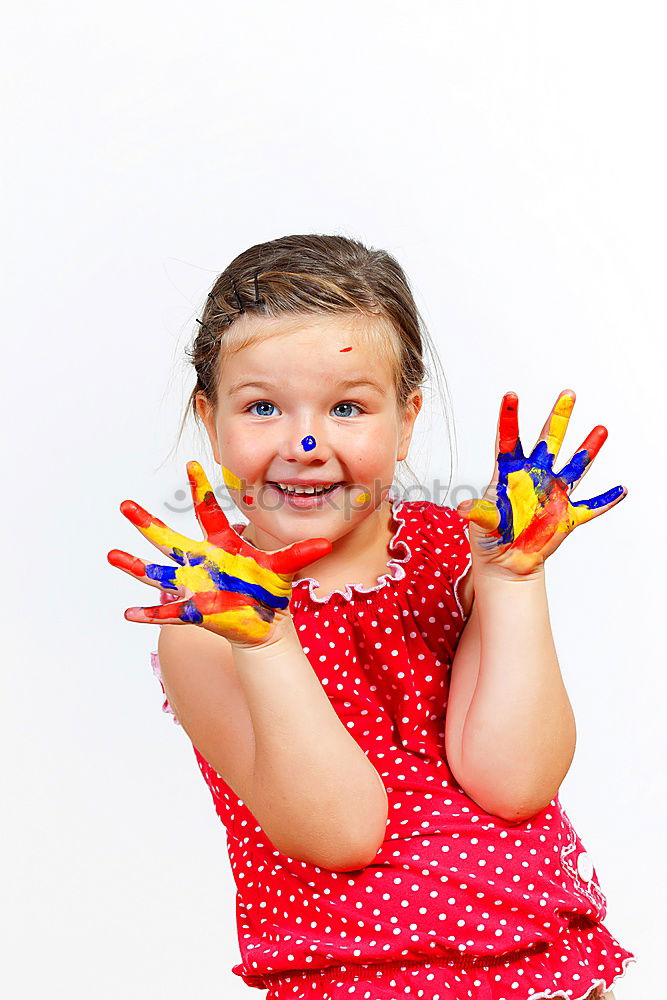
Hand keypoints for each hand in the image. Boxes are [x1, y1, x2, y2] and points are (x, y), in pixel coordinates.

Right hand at [107, 461, 331, 646]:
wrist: (265, 622)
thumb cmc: (270, 588)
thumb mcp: (284, 568)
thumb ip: (301, 554)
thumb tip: (324, 542)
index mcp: (222, 544)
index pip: (208, 511)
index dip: (201, 489)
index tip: (193, 464)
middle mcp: (202, 561)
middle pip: (169, 538)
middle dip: (147, 522)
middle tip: (125, 504)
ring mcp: (194, 585)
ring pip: (159, 572)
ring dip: (135, 565)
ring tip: (112, 554)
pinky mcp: (193, 610)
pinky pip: (167, 612)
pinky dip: (149, 614)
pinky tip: (128, 613)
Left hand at [456, 389, 626, 576]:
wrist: (506, 562)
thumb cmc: (490, 538)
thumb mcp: (482, 523)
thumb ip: (479, 513)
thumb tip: (463, 509)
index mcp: (509, 474)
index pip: (508, 440)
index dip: (509, 418)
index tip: (510, 395)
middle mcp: (534, 477)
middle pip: (548, 442)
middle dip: (558, 418)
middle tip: (568, 394)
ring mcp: (553, 494)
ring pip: (574, 466)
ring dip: (588, 449)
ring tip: (600, 429)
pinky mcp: (566, 515)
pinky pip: (590, 507)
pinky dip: (605, 500)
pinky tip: (620, 489)